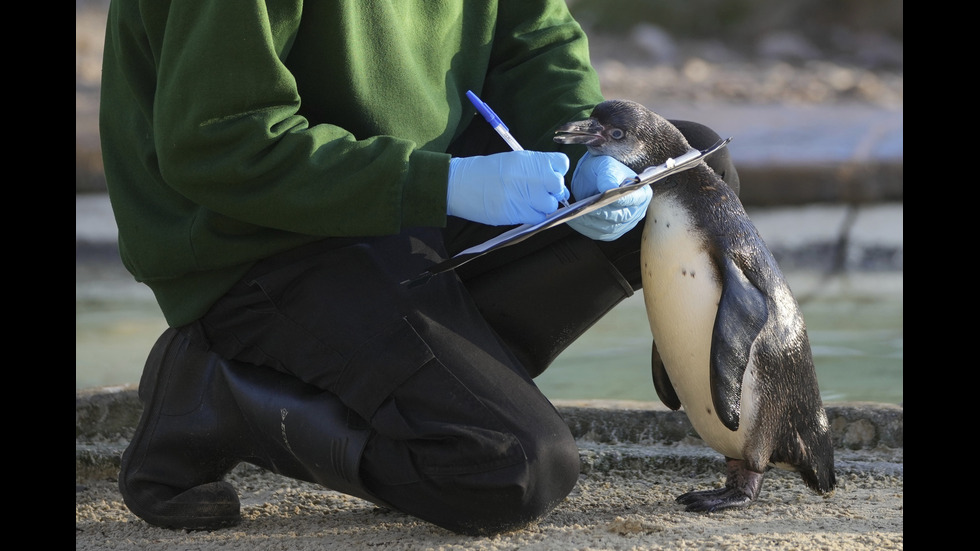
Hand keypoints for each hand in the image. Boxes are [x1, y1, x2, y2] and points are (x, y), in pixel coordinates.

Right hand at [447, 150, 569, 224]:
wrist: (459, 184)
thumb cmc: (484, 171)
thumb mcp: (512, 161)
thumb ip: (535, 169)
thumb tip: (556, 184)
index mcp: (530, 159)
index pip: (562, 163)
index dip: (557, 171)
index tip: (548, 177)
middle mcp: (531, 176)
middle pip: (559, 185)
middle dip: (553, 191)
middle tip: (539, 193)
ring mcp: (526, 195)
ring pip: (551, 205)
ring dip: (544, 205)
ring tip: (528, 202)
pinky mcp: (518, 213)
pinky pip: (539, 218)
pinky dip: (534, 216)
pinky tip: (523, 210)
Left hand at [566, 151, 650, 240]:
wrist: (595, 178)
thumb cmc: (604, 171)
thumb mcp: (606, 166)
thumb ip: (608, 176)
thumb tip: (608, 188)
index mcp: (641, 193)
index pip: (633, 199)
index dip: (621, 200)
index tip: (607, 198)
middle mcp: (636, 211)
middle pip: (620, 216)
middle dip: (602, 213)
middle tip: (586, 208)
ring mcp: (625, 224)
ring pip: (608, 228)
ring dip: (591, 222)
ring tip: (576, 214)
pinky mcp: (612, 232)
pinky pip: (599, 233)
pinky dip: (586, 227)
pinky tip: (574, 219)